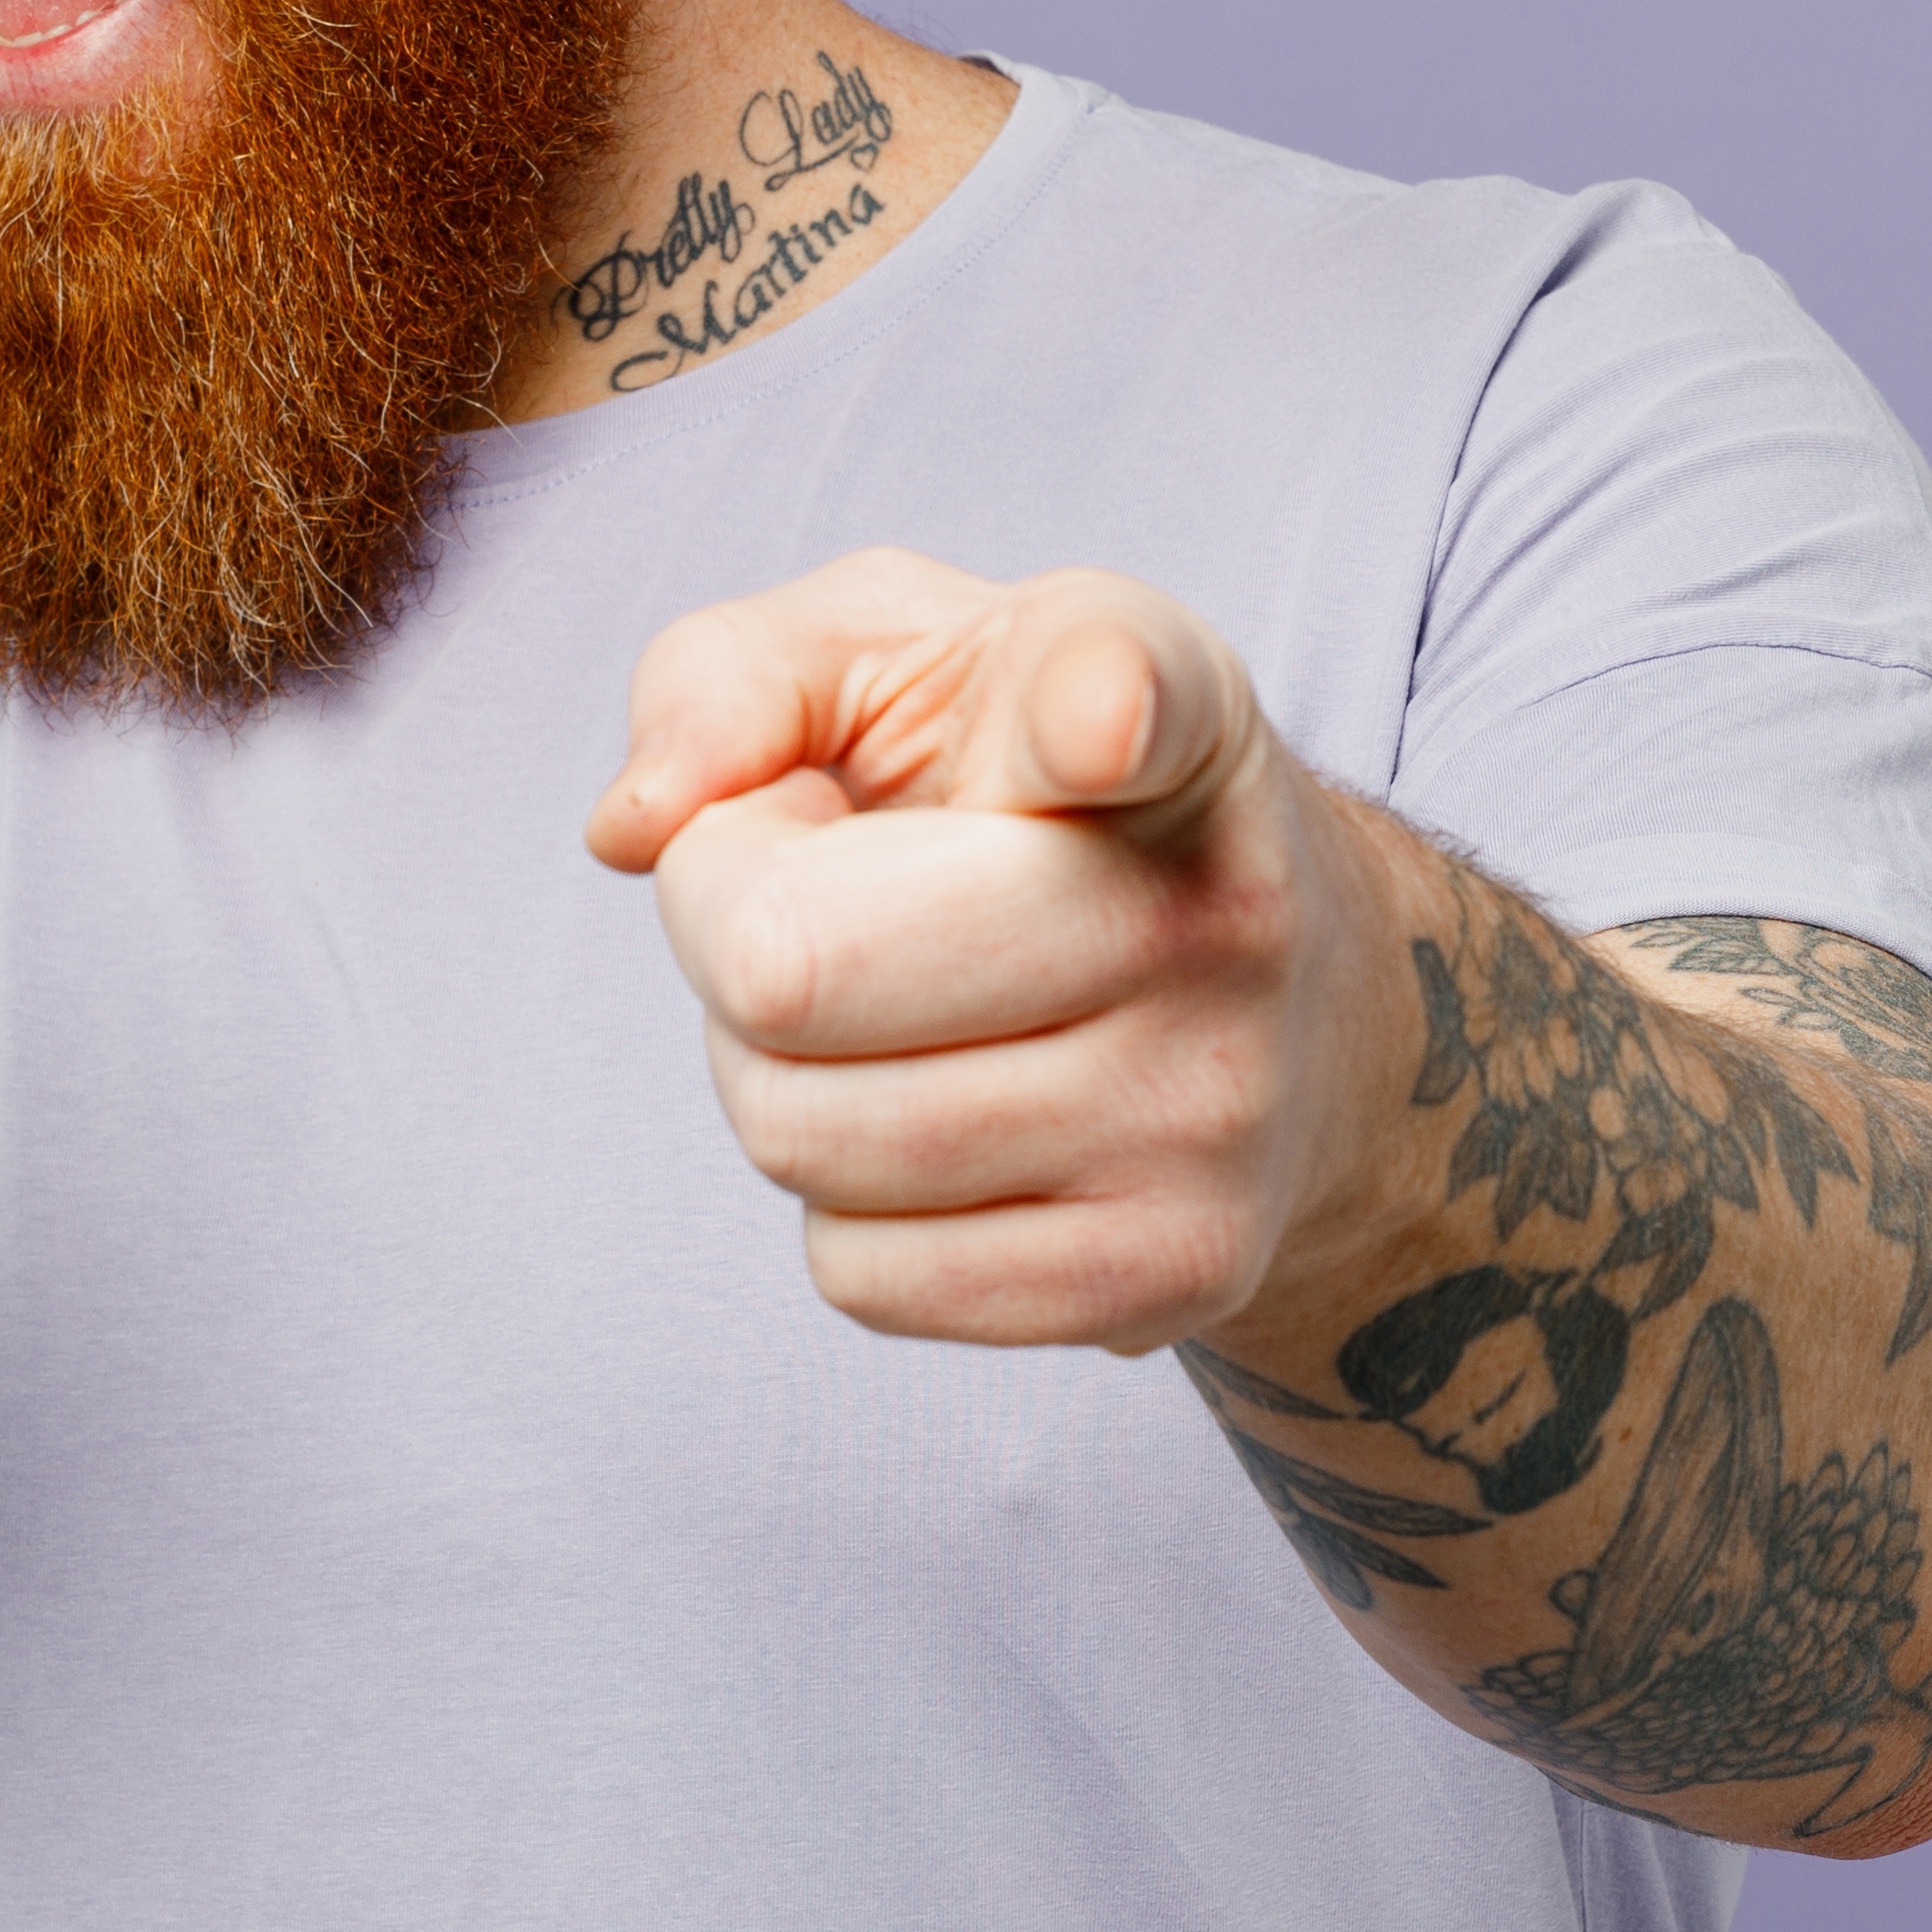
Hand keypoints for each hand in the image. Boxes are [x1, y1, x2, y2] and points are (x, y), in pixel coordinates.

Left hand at [588, 547, 1406, 1349]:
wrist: (1295, 1003)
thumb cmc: (1029, 794)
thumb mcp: (894, 656)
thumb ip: (728, 677)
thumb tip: (637, 827)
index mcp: (1157, 705)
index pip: (1129, 696)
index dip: (1098, 708)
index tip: (1096, 727)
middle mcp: (1214, 907)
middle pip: (790, 968)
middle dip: (724, 929)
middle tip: (806, 892)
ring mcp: (1211, 1109)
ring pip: (798, 1137)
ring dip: (770, 1072)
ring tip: (882, 1004)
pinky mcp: (1177, 1273)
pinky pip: (858, 1275)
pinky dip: (839, 1202)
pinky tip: (937, 1113)